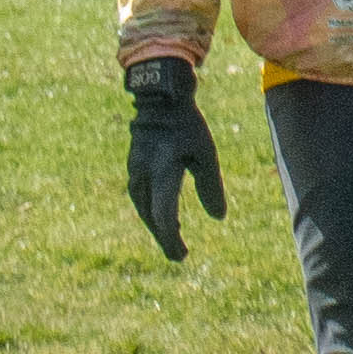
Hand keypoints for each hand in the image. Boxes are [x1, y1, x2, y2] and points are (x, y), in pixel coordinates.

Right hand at [125, 56, 227, 259]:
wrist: (159, 98)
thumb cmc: (186, 125)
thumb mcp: (205, 154)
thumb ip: (210, 186)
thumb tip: (218, 218)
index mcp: (162, 173)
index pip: (163, 215)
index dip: (171, 239)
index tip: (182, 254)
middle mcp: (144, 175)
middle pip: (150, 216)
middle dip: (164, 238)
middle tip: (178, 255)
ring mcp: (135, 170)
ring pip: (142, 207)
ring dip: (155, 225)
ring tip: (171, 236)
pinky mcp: (134, 165)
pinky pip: (139, 196)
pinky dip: (150, 210)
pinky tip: (160, 212)